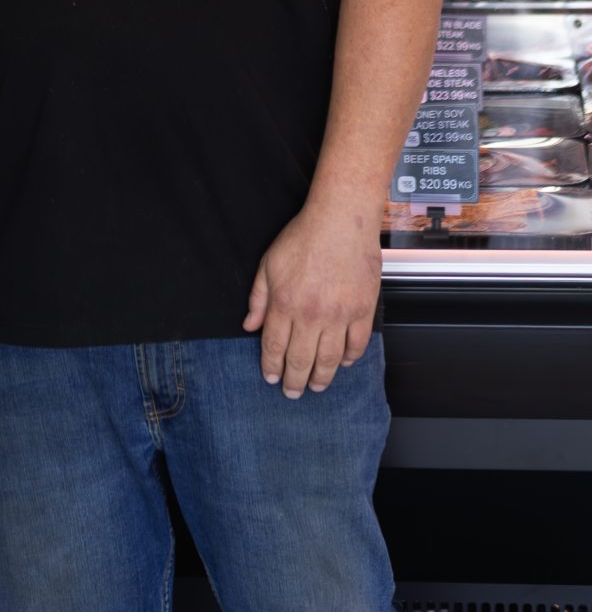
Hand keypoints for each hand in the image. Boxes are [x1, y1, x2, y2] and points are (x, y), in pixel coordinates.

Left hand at [242, 205, 379, 399]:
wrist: (342, 220)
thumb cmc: (305, 236)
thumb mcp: (269, 263)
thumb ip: (258, 298)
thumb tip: (249, 325)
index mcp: (285, 303)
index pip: (275, 346)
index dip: (271, 366)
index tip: (271, 378)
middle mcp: (312, 314)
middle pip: (301, 360)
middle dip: (294, 381)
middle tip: (292, 392)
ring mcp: (340, 315)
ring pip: (330, 360)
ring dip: (321, 378)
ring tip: (316, 386)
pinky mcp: (363, 311)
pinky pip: (357, 345)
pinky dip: (349, 359)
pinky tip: (343, 363)